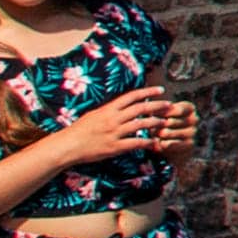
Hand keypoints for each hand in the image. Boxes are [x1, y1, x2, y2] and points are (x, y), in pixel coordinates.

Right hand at [52, 89, 194, 166]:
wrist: (67, 146)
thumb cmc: (79, 130)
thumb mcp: (94, 115)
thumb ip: (109, 110)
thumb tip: (122, 105)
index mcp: (108, 109)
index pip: (132, 96)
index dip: (148, 92)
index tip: (160, 90)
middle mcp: (113, 119)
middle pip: (140, 108)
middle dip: (157, 105)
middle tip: (170, 105)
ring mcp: (114, 133)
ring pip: (140, 124)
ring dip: (155, 122)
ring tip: (165, 122)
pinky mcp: (114, 147)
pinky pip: (135, 143)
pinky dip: (147, 142)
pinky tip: (155, 142)